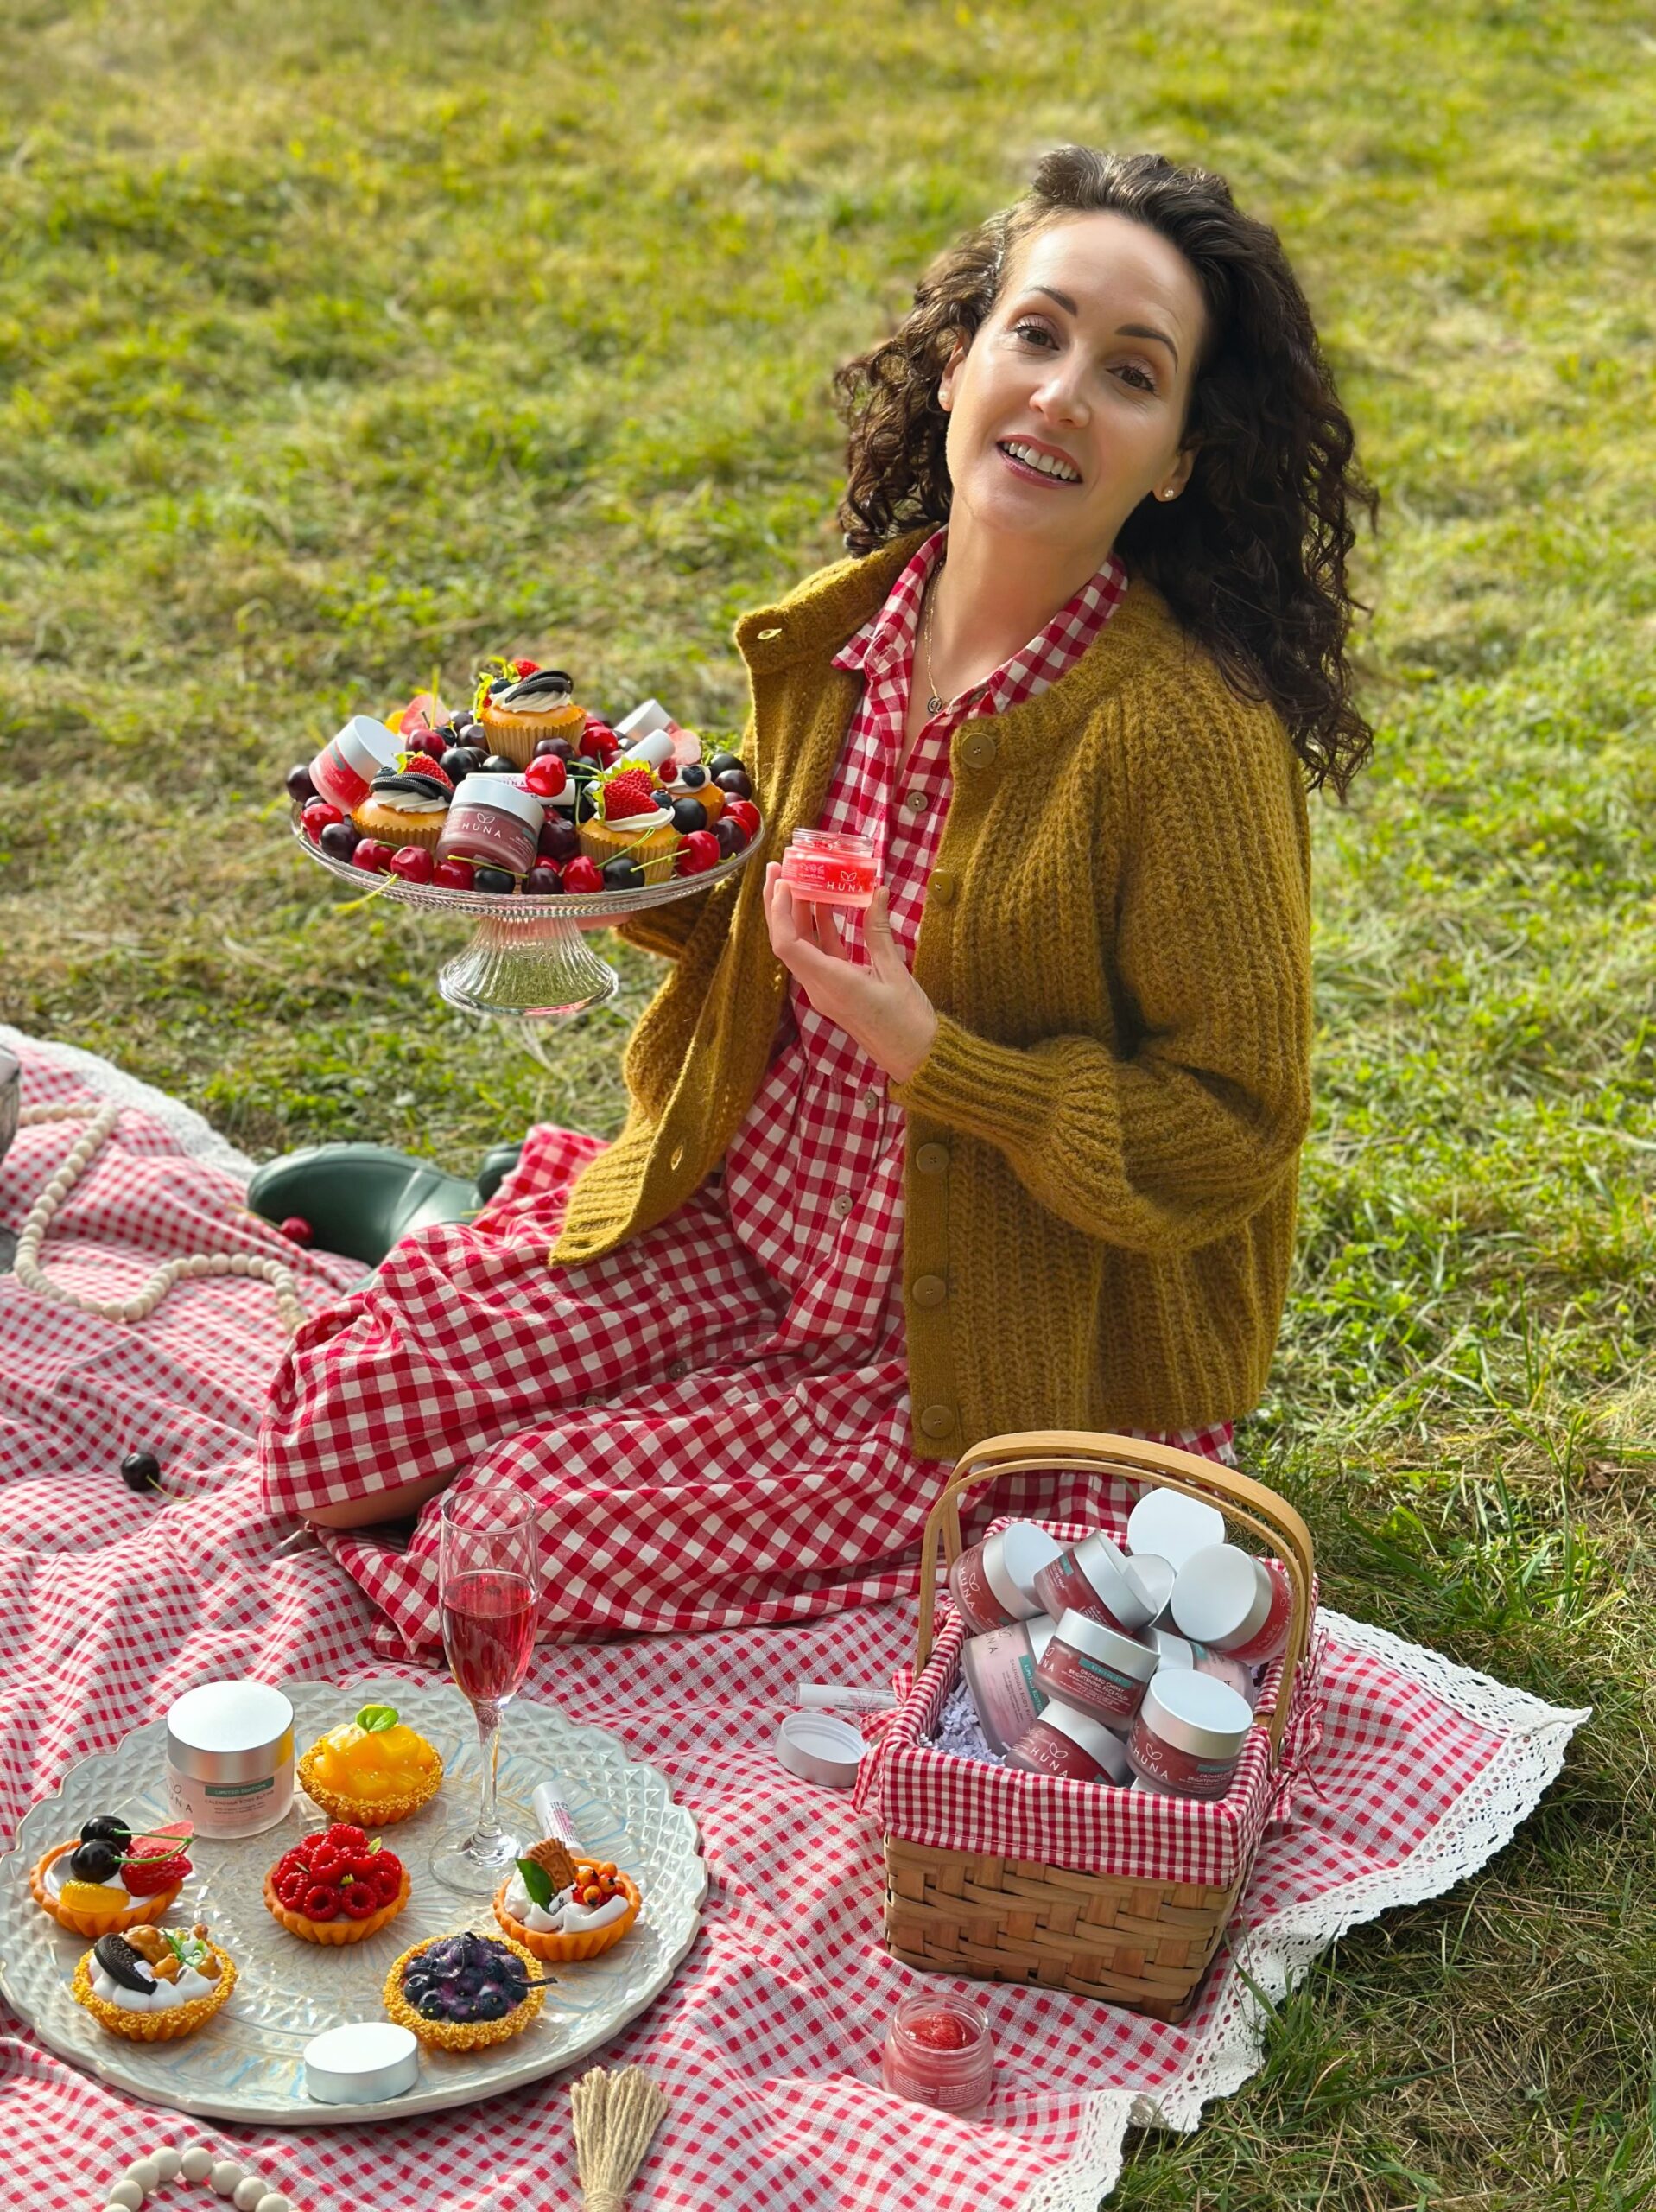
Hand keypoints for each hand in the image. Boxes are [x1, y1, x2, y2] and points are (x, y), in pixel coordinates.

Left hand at [762, 865, 938, 1085]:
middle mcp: (820, 988)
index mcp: (830, 984)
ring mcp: (826, 990)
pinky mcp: (837, 989)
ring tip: (799, 878)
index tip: (784, 880)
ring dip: (797, 913)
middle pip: (786, 942)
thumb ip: (880, 931)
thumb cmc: (909, 1022)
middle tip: (778, 868)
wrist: (918, 1058)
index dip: (780, 911)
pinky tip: (825, 904)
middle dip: (778, 904)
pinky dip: (819, 928)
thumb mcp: (896, 971)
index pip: (788, 945)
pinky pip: (820, 954)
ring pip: (801, 946)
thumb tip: (876, 891)